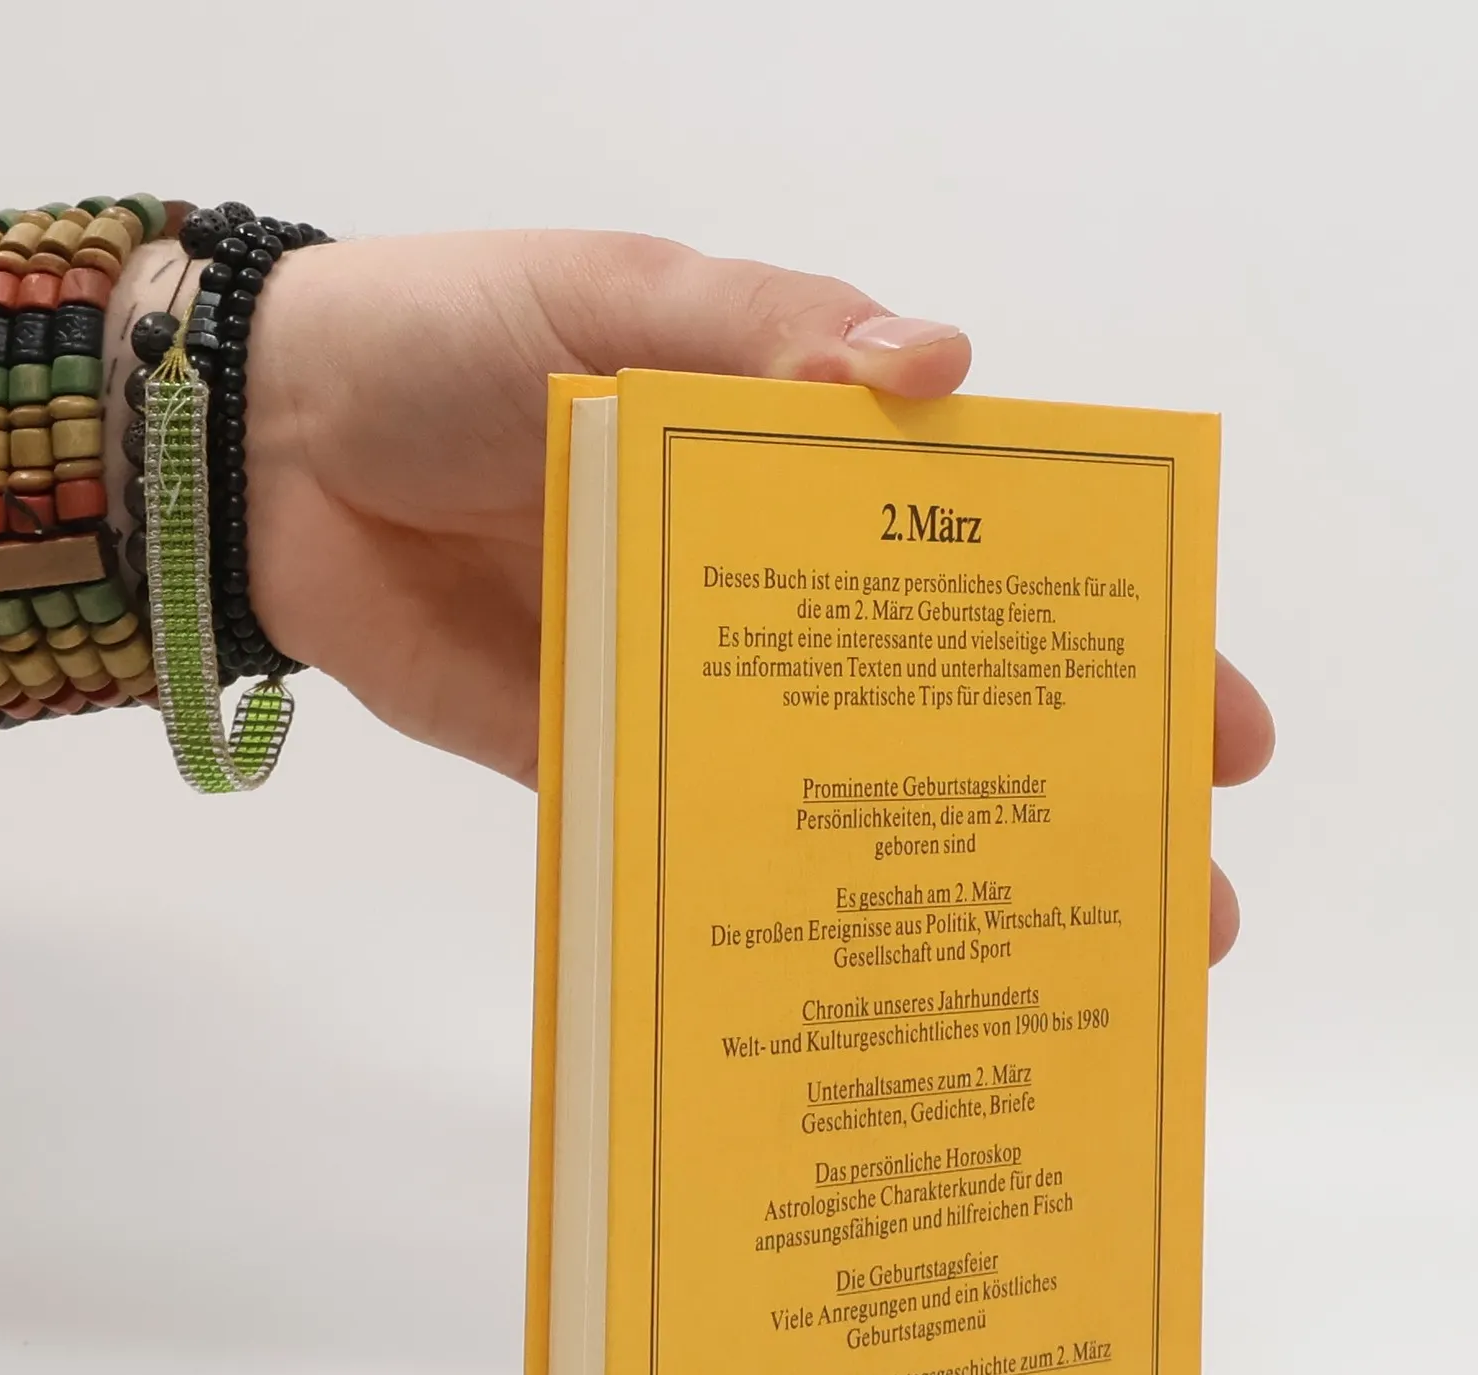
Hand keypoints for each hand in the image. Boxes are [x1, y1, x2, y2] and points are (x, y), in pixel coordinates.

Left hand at [242, 232, 1272, 959]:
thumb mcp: (624, 299)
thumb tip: (935, 370)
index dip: (1103, 643)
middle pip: (943, 704)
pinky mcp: (597, 761)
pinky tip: (852, 973)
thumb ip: (767, 336)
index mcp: (802, 472)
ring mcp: (690, 689)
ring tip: (1044, 967)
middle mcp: (770, 595)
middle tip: (1171, 897)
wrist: (267, 446)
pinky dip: (768, 901)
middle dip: (1060, 797)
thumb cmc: (454, 335)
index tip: (1210, 726)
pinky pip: (697, 834)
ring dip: (937, 876)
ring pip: (838, 790)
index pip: (992, 562)